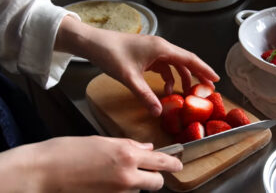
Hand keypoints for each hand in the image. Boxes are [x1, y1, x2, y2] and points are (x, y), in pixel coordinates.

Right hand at [0, 136, 181, 192]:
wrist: (42, 173)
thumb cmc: (67, 151)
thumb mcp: (101, 141)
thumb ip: (128, 145)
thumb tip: (147, 148)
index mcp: (126, 154)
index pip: (160, 162)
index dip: (173, 164)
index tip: (178, 164)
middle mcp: (127, 175)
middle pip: (156, 183)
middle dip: (155, 177)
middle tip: (147, 171)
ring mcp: (118, 192)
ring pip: (138, 190)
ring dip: (134, 183)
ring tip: (113, 173)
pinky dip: (121, 190)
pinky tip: (106, 181)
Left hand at [55, 16, 219, 115]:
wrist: (94, 43)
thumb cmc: (111, 54)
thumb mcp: (129, 77)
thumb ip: (145, 95)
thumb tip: (159, 113)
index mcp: (161, 49)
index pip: (190, 59)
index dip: (204, 70)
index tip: (216, 79)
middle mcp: (161, 47)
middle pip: (185, 61)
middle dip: (197, 75)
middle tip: (207, 89)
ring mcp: (154, 50)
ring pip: (175, 64)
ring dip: (181, 78)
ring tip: (186, 93)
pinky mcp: (147, 54)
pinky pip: (164, 66)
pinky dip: (168, 77)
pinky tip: (166, 89)